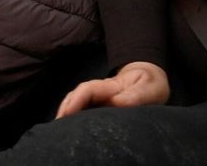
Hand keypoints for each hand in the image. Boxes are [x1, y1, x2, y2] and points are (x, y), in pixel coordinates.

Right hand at [55, 61, 169, 117]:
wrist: (150, 78)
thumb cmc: (150, 84)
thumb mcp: (150, 88)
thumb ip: (136, 95)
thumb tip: (115, 103)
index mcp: (111, 86)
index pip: (88, 90)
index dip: (76, 100)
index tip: (67, 113)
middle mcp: (100, 90)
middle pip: (76, 95)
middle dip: (64, 108)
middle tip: (56, 126)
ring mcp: (98, 97)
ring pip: (76, 101)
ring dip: (66, 112)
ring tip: (58, 129)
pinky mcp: (99, 104)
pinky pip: (83, 108)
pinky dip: (73, 116)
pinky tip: (69, 127)